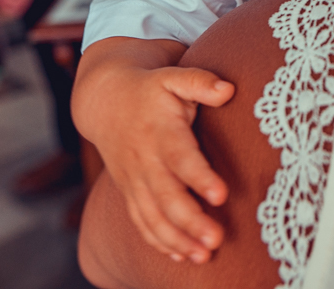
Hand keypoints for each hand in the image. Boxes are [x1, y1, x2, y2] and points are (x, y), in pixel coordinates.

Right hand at [84, 62, 235, 262]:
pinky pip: (141, 222)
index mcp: (160, 132)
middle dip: (190, 221)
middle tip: (216, 240)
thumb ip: (200, 81)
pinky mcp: (130, 192)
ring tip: (204, 256)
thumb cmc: (151, 89)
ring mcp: (135, 180)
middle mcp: (145, 160)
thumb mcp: (173, 76)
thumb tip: (229, 89)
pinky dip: (159, 242)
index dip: (199, 178)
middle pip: (166, 196)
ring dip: (177, 239)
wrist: (105, 101)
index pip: (180, 158)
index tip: (222, 195)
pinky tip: (181, 256)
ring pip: (152, 216)